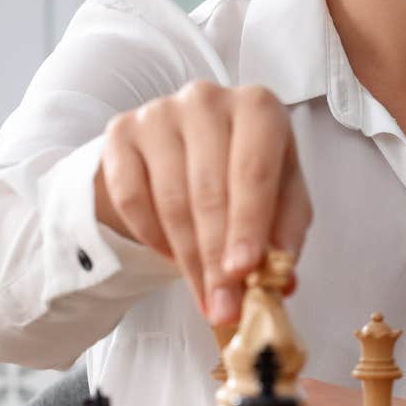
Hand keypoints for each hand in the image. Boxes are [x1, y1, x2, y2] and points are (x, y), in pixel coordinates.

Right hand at [93, 81, 313, 326]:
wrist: (186, 149)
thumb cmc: (244, 172)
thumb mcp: (279, 198)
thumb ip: (284, 235)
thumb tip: (281, 282)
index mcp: (258, 107)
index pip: (253, 171)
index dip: (248, 226)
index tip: (243, 272)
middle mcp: (207, 99)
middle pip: (210, 191)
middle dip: (216, 258)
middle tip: (223, 306)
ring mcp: (159, 112)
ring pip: (170, 199)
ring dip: (187, 258)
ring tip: (204, 294)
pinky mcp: (121, 132)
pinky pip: (131, 196)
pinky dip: (151, 235)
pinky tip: (170, 254)